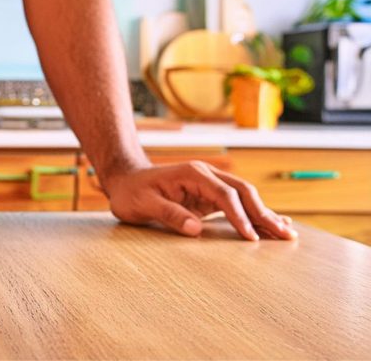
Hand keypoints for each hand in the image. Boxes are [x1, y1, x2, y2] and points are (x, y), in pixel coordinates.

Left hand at [103, 161, 297, 240]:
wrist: (125, 179)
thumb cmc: (131, 192)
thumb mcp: (144, 204)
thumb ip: (169, 214)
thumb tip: (195, 229)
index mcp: (193, 174)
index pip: (225, 195)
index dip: (240, 216)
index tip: (251, 238)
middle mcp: (206, 176)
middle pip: (244, 192)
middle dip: (264, 214)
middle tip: (284, 235)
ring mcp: (210, 185)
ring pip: (245, 198)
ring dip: (265, 215)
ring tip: (287, 233)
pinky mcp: (209, 196)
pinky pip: (237, 205)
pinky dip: (254, 215)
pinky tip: (273, 224)